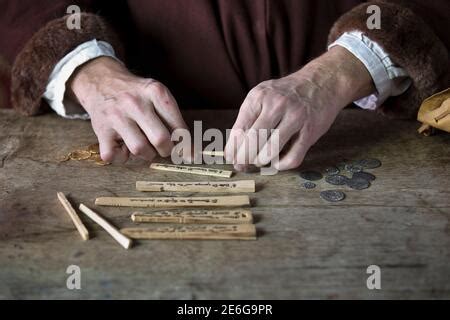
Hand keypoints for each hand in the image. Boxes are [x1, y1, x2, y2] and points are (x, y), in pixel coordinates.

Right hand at [68, 57, 186, 163]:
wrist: (101, 80)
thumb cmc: (136, 94)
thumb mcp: (157, 95)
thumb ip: (172, 119)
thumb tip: (189, 152)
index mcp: (155, 92)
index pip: (178, 126)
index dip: (186, 146)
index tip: (190, 156)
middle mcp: (136, 103)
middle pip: (161, 139)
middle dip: (166, 150)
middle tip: (164, 148)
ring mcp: (117, 116)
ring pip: (140, 149)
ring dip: (146, 154)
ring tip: (144, 145)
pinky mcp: (101, 129)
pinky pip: (114, 155)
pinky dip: (122, 158)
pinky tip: (124, 148)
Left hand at [225, 46, 374, 170]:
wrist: (322, 82)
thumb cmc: (286, 94)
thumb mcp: (262, 96)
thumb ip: (248, 120)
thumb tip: (233, 152)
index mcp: (259, 97)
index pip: (239, 130)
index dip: (232, 150)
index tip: (231, 158)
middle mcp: (277, 105)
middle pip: (253, 141)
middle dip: (244, 158)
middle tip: (242, 164)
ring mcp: (295, 117)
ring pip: (271, 151)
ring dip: (261, 161)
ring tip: (260, 160)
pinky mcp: (310, 131)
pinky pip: (293, 157)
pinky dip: (281, 165)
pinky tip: (277, 162)